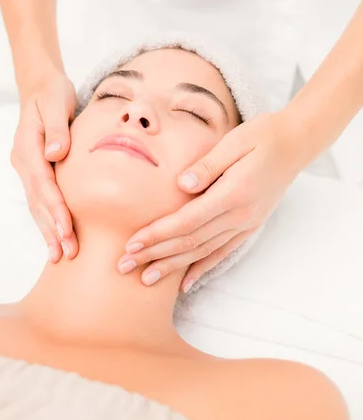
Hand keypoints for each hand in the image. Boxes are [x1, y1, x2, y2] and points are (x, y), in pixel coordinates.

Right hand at [11, 71, 77, 262]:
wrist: (41, 87)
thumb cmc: (53, 93)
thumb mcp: (56, 102)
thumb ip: (57, 128)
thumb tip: (56, 154)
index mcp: (29, 146)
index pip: (43, 183)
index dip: (55, 208)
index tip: (67, 229)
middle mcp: (24, 161)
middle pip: (38, 200)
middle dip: (51, 228)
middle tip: (65, 253)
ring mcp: (26, 167)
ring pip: (36, 204)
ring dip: (47, 230)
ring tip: (59, 255)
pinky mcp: (34, 170)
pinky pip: (39, 199)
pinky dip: (46, 219)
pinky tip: (55, 236)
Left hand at [118, 111, 305, 290]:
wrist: (295, 144)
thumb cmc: (261, 137)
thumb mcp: (234, 142)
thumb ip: (207, 166)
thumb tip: (180, 185)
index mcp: (233, 194)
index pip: (186, 221)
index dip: (157, 234)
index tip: (131, 243)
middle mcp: (240, 216)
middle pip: (190, 242)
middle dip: (155, 255)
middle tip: (124, 266)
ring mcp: (246, 224)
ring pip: (203, 252)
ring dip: (173, 266)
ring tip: (145, 279)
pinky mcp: (249, 226)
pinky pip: (222, 252)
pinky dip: (202, 268)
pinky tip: (186, 283)